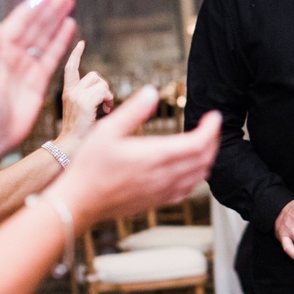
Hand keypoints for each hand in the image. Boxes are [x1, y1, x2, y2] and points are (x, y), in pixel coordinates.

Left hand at [0, 0, 76, 159]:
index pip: (21, 21)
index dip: (35, 4)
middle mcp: (13, 54)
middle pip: (37, 25)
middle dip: (52, 7)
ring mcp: (27, 66)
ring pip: (46, 37)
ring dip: (58, 19)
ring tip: (71, 2)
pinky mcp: (38, 80)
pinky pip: (52, 56)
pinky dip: (61, 41)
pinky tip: (70, 26)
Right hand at [51, 88, 220, 228]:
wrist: (79, 202)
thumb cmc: (89, 166)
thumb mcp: (106, 130)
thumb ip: (133, 111)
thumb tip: (151, 91)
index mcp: (155, 156)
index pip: (198, 143)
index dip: (211, 129)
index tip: (214, 115)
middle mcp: (164, 176)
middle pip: (204, 159)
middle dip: (213, 141)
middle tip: (210, 126)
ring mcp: (162, 191)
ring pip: (199, 176)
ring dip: (206, 158)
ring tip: (203, 143)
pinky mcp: (157, 201)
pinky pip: (187, 190)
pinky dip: (196, 176)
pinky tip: (189, 169)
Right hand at [53, 40, 113, 155]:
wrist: (72, 148)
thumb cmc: (82, 134)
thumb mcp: (84, 111)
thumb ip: (90, 97)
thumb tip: (105, 90)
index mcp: (67, 93)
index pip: (70, 68)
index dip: (76, 54)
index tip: (82, 43)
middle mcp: (69, 92)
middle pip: (95, 75)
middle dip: (104, 87)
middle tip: (106, 104)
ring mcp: (76, 96)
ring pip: (101, 83)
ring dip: (108, 95)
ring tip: (106, 109)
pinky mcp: (84, 102)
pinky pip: (104, 92)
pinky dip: (109, 100)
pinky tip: (106, 111)